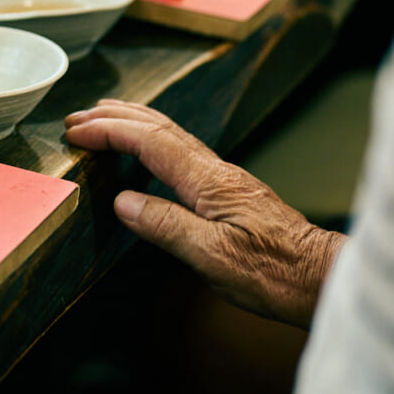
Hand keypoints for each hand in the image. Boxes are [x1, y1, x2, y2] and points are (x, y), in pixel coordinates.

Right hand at [65, 100, 343, 327]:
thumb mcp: (213, 257)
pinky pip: (182, 151)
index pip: (149, 142)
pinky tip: (147, 151)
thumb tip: (123, 202)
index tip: (76, 132)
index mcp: (208, 181)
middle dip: (115, 117)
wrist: (318, 277)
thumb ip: (166, 226)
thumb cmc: (273, 273)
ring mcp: (225, 178)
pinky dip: (153, 140)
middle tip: (78, 117)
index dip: (109, 132)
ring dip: (134, 122)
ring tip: (105, 118)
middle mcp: (216, 170)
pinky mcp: (231, 190)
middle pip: (159, 128)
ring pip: (172, 134)